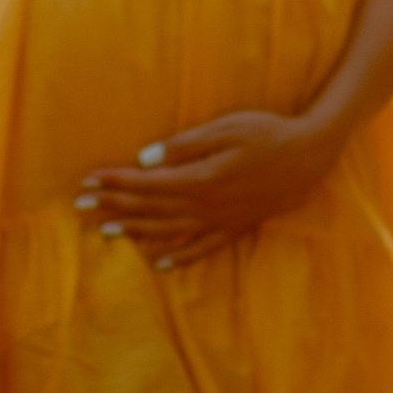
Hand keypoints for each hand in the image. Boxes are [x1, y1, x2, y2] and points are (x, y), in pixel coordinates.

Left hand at [77, 110, 339, 267]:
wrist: (311, 155)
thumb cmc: (268, 132)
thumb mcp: (227, 128)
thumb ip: (186, 146)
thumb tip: (146, 160)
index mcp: (201, 178)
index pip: (147, 184)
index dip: (115, 183)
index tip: (88, 182)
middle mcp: (207, 206)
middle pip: (151, 210)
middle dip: (113, 208)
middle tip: (80, 209)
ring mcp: (221, 221)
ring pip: (169, 232)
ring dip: (135, 232)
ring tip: (105, 234)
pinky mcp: (235, 227)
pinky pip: (200, 249)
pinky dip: (177, 257)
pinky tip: (156, 264)